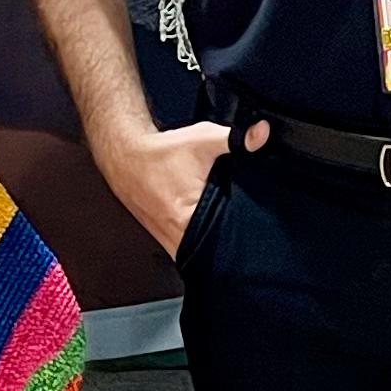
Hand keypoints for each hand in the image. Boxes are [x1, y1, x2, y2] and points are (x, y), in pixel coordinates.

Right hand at [104, 115, 260, 253]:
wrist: (126, 157)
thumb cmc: (162, 152)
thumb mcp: (204, 140)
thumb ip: (237, 139)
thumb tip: (263, 133)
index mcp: (188, 217)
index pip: (226, 239)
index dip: (245, 237)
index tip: (257, 232)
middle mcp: (176, 235)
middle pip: (215, 251)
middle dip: (233, 243)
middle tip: (246, 231)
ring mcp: (168, 241)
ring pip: (201, 256)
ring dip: (215, 247)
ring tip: (229, 234)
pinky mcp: (165, 241)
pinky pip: (188, 252)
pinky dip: (201, 245)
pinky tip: (209, 233)